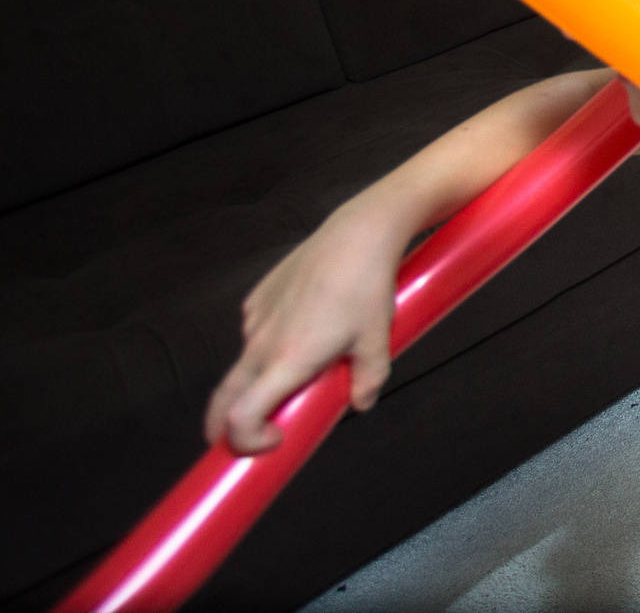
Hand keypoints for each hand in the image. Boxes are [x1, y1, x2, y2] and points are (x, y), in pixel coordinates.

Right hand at [204, 202, 404, 452]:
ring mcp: (255, 318)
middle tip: (246, 439)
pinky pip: (256, 332)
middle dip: (224, 427)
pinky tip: (304, 327)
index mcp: (287, 362)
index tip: (272, 441)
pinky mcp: (256, 297)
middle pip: (224, 398)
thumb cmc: (368, 289)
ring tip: (300, 368)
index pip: (239, 417)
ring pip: (245, 362)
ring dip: (258, 379)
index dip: (244, 440)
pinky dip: (269, 344)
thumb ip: (368, 381)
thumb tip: (361, 404)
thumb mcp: (377, 343)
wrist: (358, 235)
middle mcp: (261, 343)